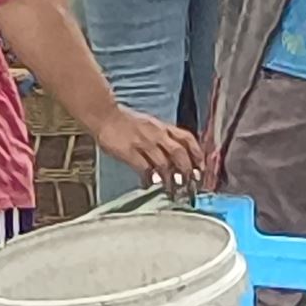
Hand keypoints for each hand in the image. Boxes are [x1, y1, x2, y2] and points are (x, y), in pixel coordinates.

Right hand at [86, 104, 204, 192]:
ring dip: (171, 178)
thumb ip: (162, 138)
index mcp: (162, 127)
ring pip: (164, 162)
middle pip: (179, 152)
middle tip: (190, 184)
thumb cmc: (124, 122)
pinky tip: (152, 185)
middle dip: (187, 170)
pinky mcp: (129, 151)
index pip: (186, 138)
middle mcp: (156, 134)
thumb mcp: (149, 125)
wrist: (104, 115)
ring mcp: (143, 142)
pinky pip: (144, 168)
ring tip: (174, 190)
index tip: (201, 168)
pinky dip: (151, 178)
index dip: (197, 154)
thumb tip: (175, 157)